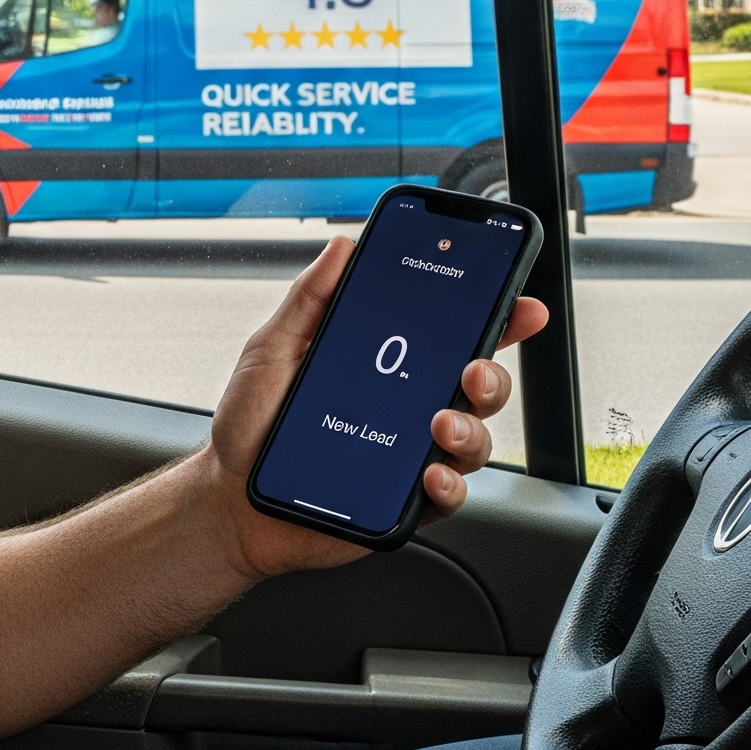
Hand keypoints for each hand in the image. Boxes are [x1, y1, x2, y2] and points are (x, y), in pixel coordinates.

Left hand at [201, 236, 547, 580]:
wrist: (230, 493)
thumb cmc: (251, 422)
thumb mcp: (275, 348)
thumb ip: (310, 299)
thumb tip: (343, 247)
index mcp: (386, 366)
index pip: (451, 337)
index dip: (496, 319)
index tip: (520, 303)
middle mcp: (407, 408)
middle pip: (479, 386)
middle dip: (493, 373)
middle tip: (473, 369)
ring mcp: (411, 455)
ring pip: (474, 439)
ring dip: (471, 429)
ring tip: (441, 424)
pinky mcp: (404, 502)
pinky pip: (448, 493)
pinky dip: (450, 484)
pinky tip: (431, 474)